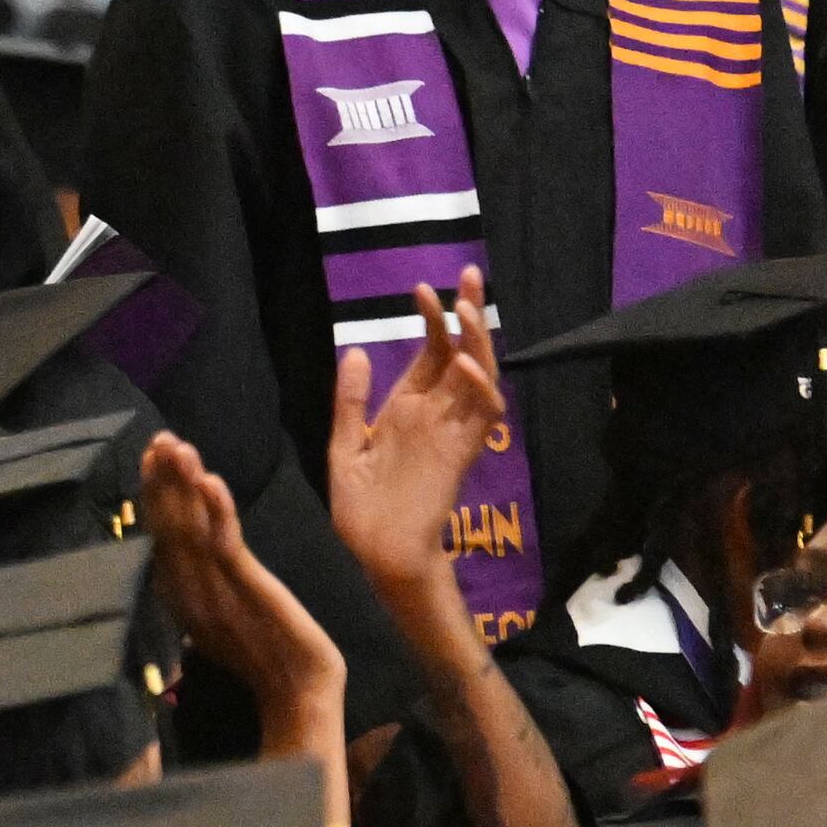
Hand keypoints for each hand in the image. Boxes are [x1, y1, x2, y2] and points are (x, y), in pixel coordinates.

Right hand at [140, 431, 344, 742]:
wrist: (297, 693)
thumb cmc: (263, 658)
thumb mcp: (219, 620)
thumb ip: (196, 589)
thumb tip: (176, 565)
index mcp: (180, 594)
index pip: (160, 534)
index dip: (154, 494)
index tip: (148, 456)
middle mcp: (189, 589)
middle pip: (169, 525)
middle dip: (162, 480)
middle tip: (157, 439)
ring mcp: (215, 589)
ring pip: (191, 529)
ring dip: (182, 485)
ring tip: (176, 447)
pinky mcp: (246, 589)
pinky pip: (227, 546)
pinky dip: (217, 513)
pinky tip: (211, 482)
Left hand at [329, 269, 504, 605]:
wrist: (371, 552)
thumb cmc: (359, 506)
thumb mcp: (345, 443)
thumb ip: (351, 400)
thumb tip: (357, 351)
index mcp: (407, 410)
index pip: (429, 355)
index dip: (431, 321)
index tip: (420, 288)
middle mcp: (434, 416)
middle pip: (461, 355)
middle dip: (467, 316)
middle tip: (469, 274)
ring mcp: (451, 433)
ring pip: (479, 378)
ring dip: (477, 342)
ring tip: (467, 308)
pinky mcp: (460, 454)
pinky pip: (481, 416)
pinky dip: (478, 388)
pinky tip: (463, 362)